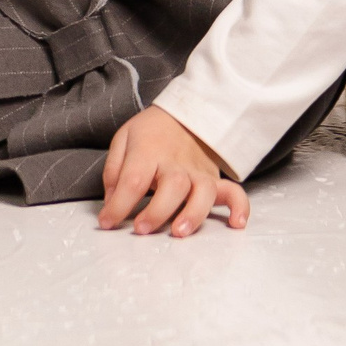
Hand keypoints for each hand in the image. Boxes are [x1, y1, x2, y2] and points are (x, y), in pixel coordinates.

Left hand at [97, 104, 250, 238]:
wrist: (185, 114)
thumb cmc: (150, 133)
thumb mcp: (124, 140)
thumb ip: (114, 172)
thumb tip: (111, 204)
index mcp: (148, 151)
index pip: (133, 180)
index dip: (118, 205)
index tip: (106, 223)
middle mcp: (176, 163)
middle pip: (172, 186)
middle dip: (157, 211)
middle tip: (141, 229)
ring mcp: (198, 172)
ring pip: (202, 192)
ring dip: (193, 214)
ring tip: (179, 232)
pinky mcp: (214, 180)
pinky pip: (233, 193)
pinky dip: (239, 208)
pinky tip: (236, 224)